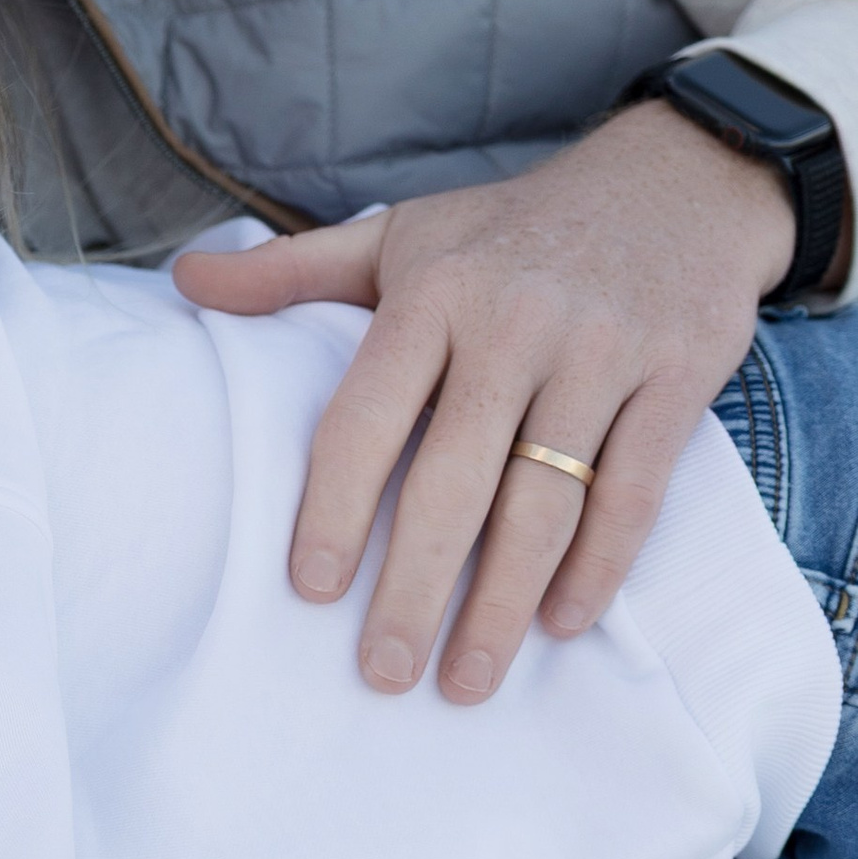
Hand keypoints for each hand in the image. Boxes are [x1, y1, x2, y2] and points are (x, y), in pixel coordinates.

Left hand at [171, 102, 800, 701]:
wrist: (678, 179)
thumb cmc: (511, 228)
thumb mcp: (402, 233)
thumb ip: (293, 270)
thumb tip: (181, 279)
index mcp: (435, 295)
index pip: (367, 417)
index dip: (335, 508)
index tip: (310, 590)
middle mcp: (516, 325)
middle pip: (455, 481)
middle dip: (414, 588)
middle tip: (380, 672)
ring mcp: (603, 353)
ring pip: (546, 502)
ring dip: (502, 602)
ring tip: (466, 680)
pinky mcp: (678, 378)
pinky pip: (634, 491)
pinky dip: (599, 566)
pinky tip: (559, 623)